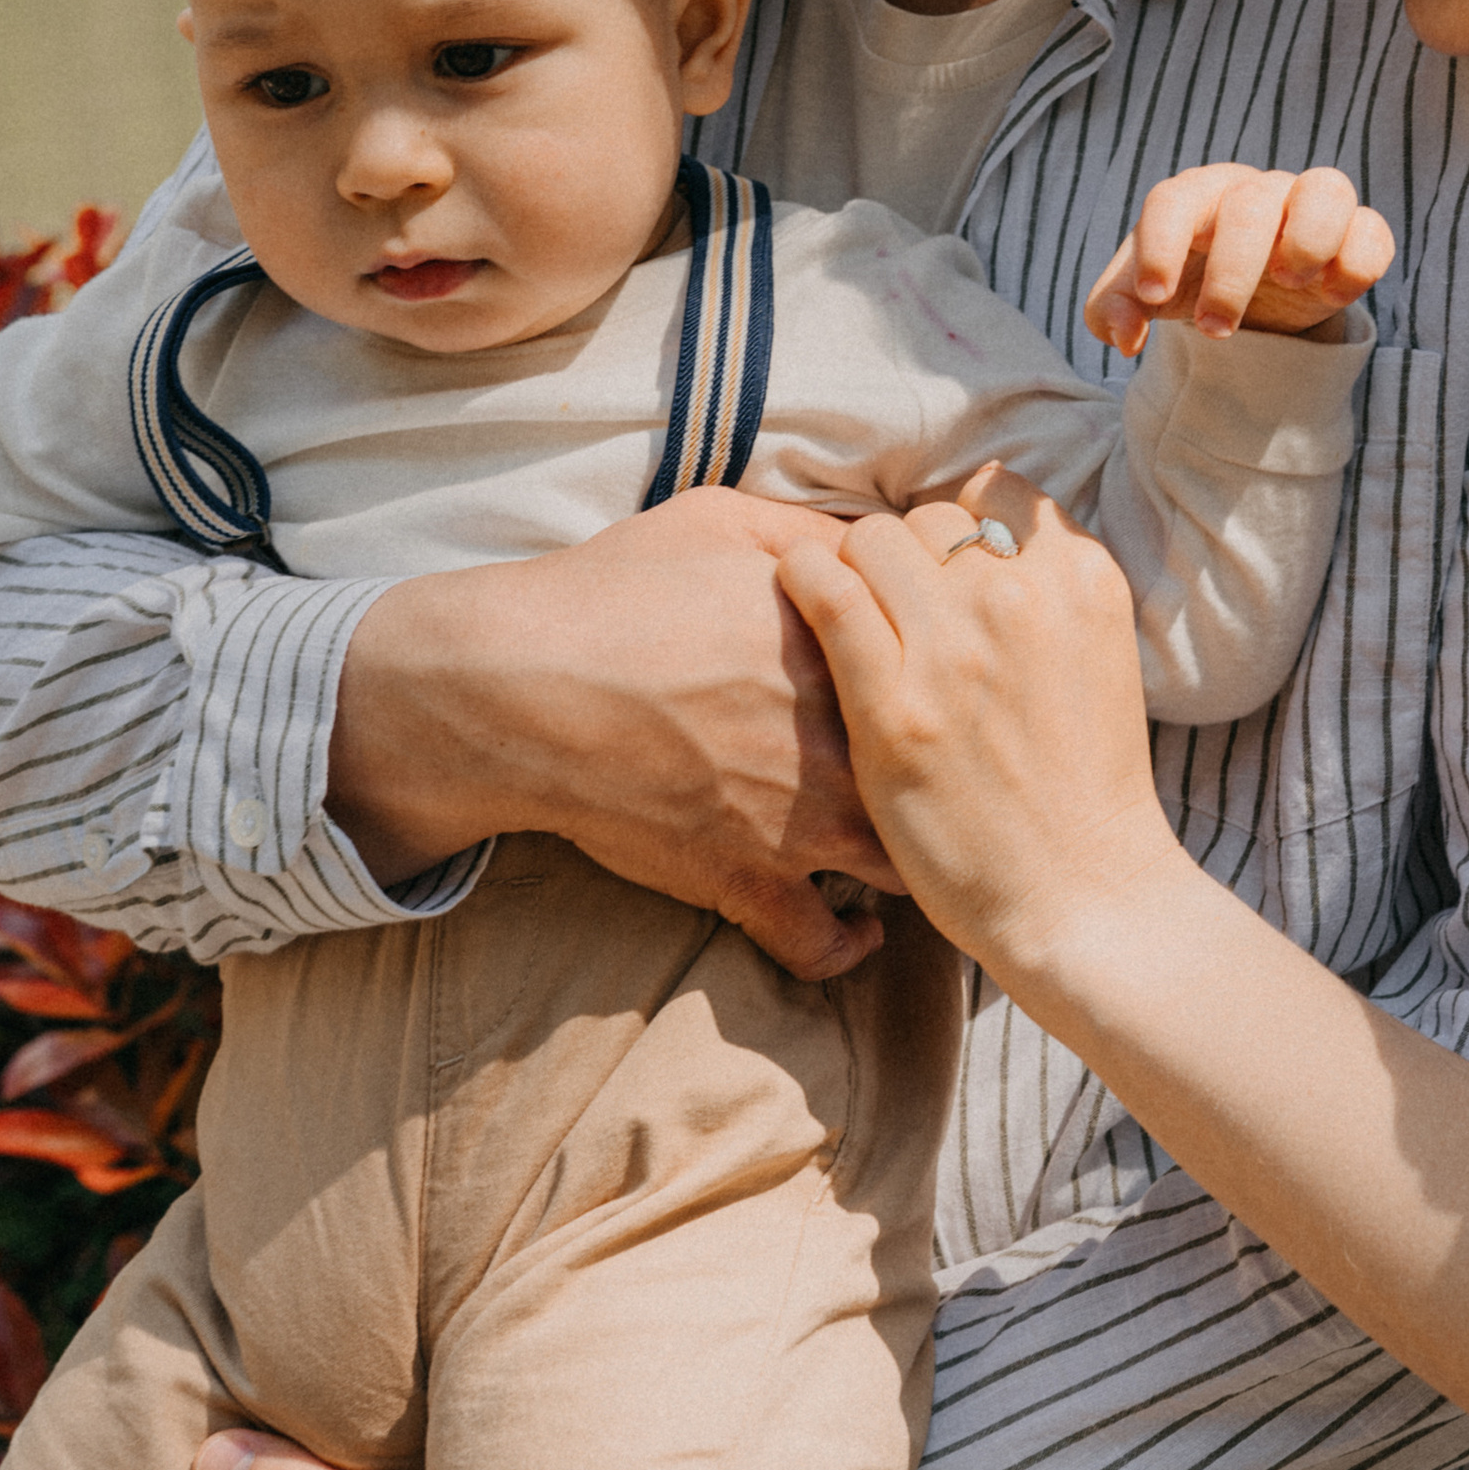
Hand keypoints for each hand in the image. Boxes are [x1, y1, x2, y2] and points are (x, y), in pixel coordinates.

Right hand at [326, 487, 893, 981]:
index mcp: (842, 647)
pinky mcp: (747, 881)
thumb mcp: (718, 523)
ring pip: (901, 860)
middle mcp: (839, 737)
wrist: (520, 685)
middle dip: (946, 779)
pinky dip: (842, 945)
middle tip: (946, 782)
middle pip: (938, 771)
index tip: (946, 692)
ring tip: (906, 852)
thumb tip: (870, 541)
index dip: (948, 683)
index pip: (940, 668)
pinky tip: (855, 931)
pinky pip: (819, 942)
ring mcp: (800, 819)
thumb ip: (809, 532)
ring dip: (909, 859)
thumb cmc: (609, 594)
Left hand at [777, 481, 1188, 982]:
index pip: (995, 497)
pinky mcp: (892, 702)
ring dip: (855, 568)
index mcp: (1081, 579)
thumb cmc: (1086, 790)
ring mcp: (955, 646)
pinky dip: (803, 576)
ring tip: (845, 612)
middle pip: (930, 520)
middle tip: (894, 611)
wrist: (1083, 894)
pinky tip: (794, 590)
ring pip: (873, 542)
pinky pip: (828, 591)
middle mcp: (1020, 595)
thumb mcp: (1101, 657)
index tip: (944, 574)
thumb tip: (994, 541)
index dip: (960, 533)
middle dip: (908, 557)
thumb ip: (1053, 593)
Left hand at [1085, 164, 1393, 355]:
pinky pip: (1371, 231)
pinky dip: (1355, 263)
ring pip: (1327, 188)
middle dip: (1230, 274)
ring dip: (1307, 239)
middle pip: (1247, 206)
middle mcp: (1255, 192)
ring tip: (1288, 283)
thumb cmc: (1191, 279)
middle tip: (1214, 328)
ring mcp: (1310, 206)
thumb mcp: (1145, 294)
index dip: (1159, 247)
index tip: (1153, 299)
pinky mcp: (1356, 234)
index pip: (1173, 200)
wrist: (1253, 294)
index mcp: (1197, 196)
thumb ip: (1113, 309)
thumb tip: (1126, 335)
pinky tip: (1329, 295)